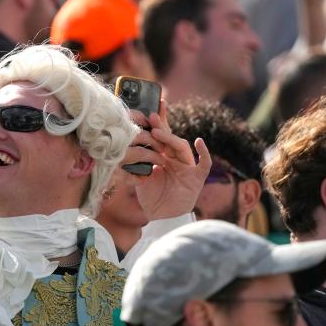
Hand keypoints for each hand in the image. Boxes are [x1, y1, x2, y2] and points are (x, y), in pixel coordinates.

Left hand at [124, 102, 210, 219]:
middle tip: (151, 115)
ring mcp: (187, 167)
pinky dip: (204, 153)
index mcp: (162, 156)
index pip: (160, 136)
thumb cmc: (150, 195)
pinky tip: (199, 142)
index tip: (146, 110)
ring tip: (157, 132)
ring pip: (182, 147)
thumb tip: (121, 147)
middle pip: (170, 138)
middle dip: (161, 126)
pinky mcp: (197, 177)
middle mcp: (176, 158)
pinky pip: (204, 163)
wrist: (159, 216)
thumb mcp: (139, 176)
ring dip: (170, 139)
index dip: (156, 123)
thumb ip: (135, 163)